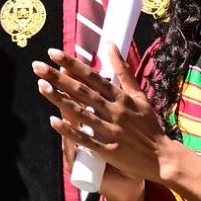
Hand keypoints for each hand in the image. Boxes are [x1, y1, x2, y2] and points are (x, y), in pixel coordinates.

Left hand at [33, 44, 173, 185]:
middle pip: (83, 92)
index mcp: (122, 97)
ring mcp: (112, 130)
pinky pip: (86, 139)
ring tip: (41, 86)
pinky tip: (54, 121)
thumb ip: (123, 70)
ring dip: (60, 99)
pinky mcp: (109, 150)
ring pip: (82, 113)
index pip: (94, 77)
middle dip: (59, 78)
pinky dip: (70, 131)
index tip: (54, 53)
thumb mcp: (139, 95)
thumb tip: (110, 43)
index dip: (74, 64)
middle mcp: (116, 111)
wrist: (162, 157)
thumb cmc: (149, 125)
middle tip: (37, 66)